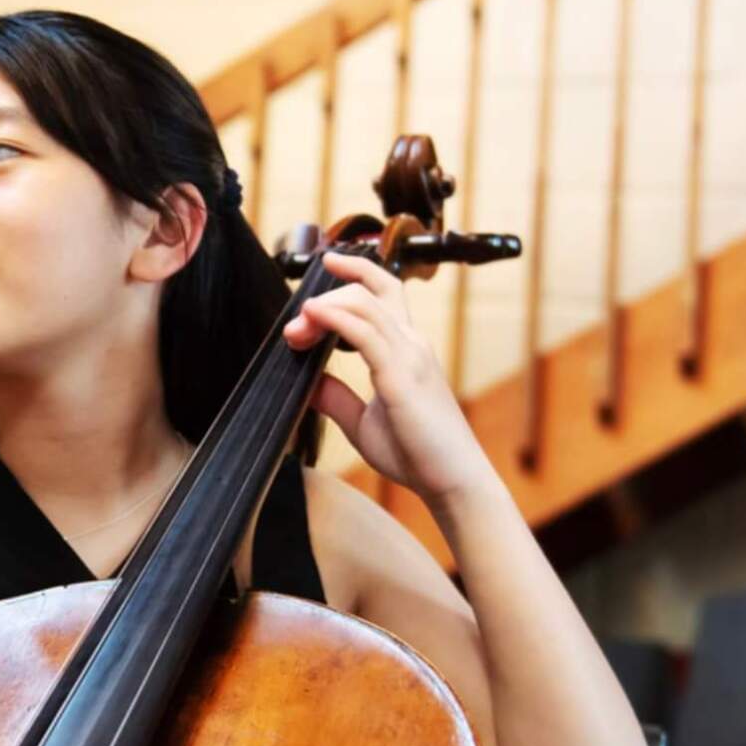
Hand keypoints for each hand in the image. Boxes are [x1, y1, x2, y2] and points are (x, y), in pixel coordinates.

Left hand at [282, 251, 498, 506]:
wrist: (451, 481)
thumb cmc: (415, 453)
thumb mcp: (362, 422)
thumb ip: (338, 398)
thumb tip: (309, 382)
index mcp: (406, 350)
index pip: (384, 292)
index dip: (355, 272)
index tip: (325, 264)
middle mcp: (411, 344)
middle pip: (368, 292)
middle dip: (326, 298)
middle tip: (294, 329)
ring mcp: (410, 356)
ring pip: (364, 304)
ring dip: (324, 308)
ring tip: (296, 328)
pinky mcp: (402, 376)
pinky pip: (366, 333)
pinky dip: (336, 318)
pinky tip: (312, 316)